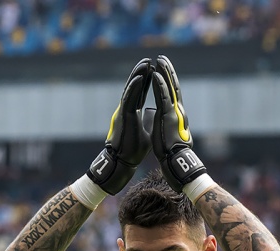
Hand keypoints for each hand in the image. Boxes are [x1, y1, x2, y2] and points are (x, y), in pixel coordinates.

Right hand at [86, 58, 153, 194]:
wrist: (124, 161)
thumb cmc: (134, 150)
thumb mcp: (147, 133)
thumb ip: (149, 122)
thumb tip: (155, 117)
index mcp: (133, 113)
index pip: (139, 93)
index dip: (145, 82)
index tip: (151, 70)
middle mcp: (127, 109)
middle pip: (134, 87)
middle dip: (141, 74)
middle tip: (148, 61)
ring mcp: (124, 111)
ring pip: (131, 89)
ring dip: (138, 75)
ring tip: (145, 63)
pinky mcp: (123, 116)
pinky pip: (129, 98)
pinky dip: (134, 87)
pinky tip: (139, 77)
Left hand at [150, 55, 206, 191]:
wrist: (177, 162)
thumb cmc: (172, 153)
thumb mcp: (169, 135)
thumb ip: (168, 125)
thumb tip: (166, 123)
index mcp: (176, 116)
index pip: (173, 94)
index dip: (168, 81)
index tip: (163, 70)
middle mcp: (178, 111)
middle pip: (173, 86)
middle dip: (168, 71)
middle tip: (162, 58)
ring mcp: (174, 112)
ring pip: (170, 88)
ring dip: (164, 73)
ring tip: (159, 60)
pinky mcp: (169, 116)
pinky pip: (163, 97)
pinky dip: (159, 85)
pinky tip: (155, 75)